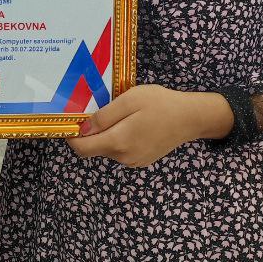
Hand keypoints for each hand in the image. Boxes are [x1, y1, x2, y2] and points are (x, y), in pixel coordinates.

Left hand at [70, 85, 233, 166]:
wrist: (191, 117)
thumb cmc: (160, 103)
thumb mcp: (129, 100)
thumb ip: (104, 116)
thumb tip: (82, 129)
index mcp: (118, 142)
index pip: (82, 148)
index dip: (72, 136)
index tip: (71, 120)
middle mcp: (124, 157)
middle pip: (94, 148)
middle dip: (90, 131)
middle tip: (99, 108)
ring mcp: (134, 160)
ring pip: (107, 148)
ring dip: (106, 133)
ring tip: (120, 113)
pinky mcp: (141, 159)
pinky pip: (120, 150)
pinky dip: (118, 137)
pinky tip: (131, 122)